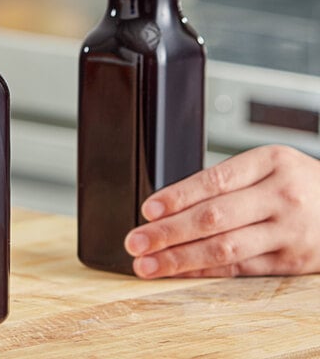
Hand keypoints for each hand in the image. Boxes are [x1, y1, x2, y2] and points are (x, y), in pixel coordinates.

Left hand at [124, 145, 319, 277]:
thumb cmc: (298, 182)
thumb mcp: (267, 165)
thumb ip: (226, 181)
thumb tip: (170, 205)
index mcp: (269, 162)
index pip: (213, 180)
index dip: (177, 197)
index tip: (148, 209)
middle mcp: (280, 196)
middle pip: (214, 217)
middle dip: (168, 232)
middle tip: (136, 241)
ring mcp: (289, 232)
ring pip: (225, 248)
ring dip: (180, 258)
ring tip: (148, 264)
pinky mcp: (292, 262)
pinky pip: (241, 269)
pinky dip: (205, 272)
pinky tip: (180, 272)